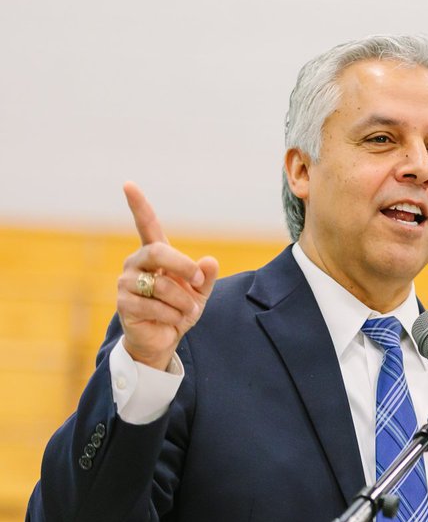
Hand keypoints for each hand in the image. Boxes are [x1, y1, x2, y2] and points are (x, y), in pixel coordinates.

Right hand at [116, 182, 218, 370]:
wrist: (165, 338)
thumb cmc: (180, 308)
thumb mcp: (200, 292)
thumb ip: (205, 277)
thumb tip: (210, 261)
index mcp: (155, 255)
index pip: (146, 225)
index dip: (138, 205)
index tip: (128, 184)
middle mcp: (137, 263)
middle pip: (158, 252)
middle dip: (184, 267)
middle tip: (198, 283)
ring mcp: (127, 282)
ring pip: (161, 286)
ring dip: (183, 302)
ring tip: (186, 311)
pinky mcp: (124, 303)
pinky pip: (156, 306)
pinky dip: (172, 316)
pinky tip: (171, 320)